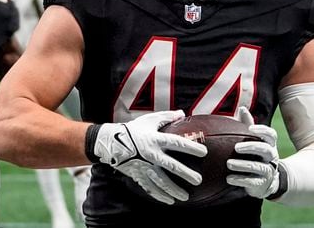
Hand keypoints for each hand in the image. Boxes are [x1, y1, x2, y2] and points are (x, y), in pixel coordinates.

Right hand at [92, 110, 206, 204]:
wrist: (110, 143)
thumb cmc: (132, 129)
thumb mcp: (149, 120)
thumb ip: (166, 117)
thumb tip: (182, 113)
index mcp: (155, 139)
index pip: (177, 143)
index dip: (190, 147)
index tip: (203, 152)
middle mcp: (151, 154)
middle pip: (171, 166)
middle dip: (186, 174)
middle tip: (198, 180)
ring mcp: (144, 167)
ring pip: (161, 181)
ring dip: (174, 190)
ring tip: (185, 197)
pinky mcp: (137, 175)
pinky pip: (150, 188)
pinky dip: (159, 195)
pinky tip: (169, 200)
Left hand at [226, 106, 280, 198]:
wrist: (267, 181)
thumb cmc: (255, 155)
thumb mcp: (253, 140)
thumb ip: (247, 125)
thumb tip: (242, 108)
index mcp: (269, 144)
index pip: (271, 134)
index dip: (262, 131)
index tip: (250, 129)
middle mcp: (271, 156)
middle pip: (265, 149)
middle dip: (251, 147)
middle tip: (236, 147)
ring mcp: (268, 171)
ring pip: (258, 167)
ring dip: (242, 165)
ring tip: (229, 164)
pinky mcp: (262, 184)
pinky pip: (252, 182)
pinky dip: (240, 180)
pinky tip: (229, 178)